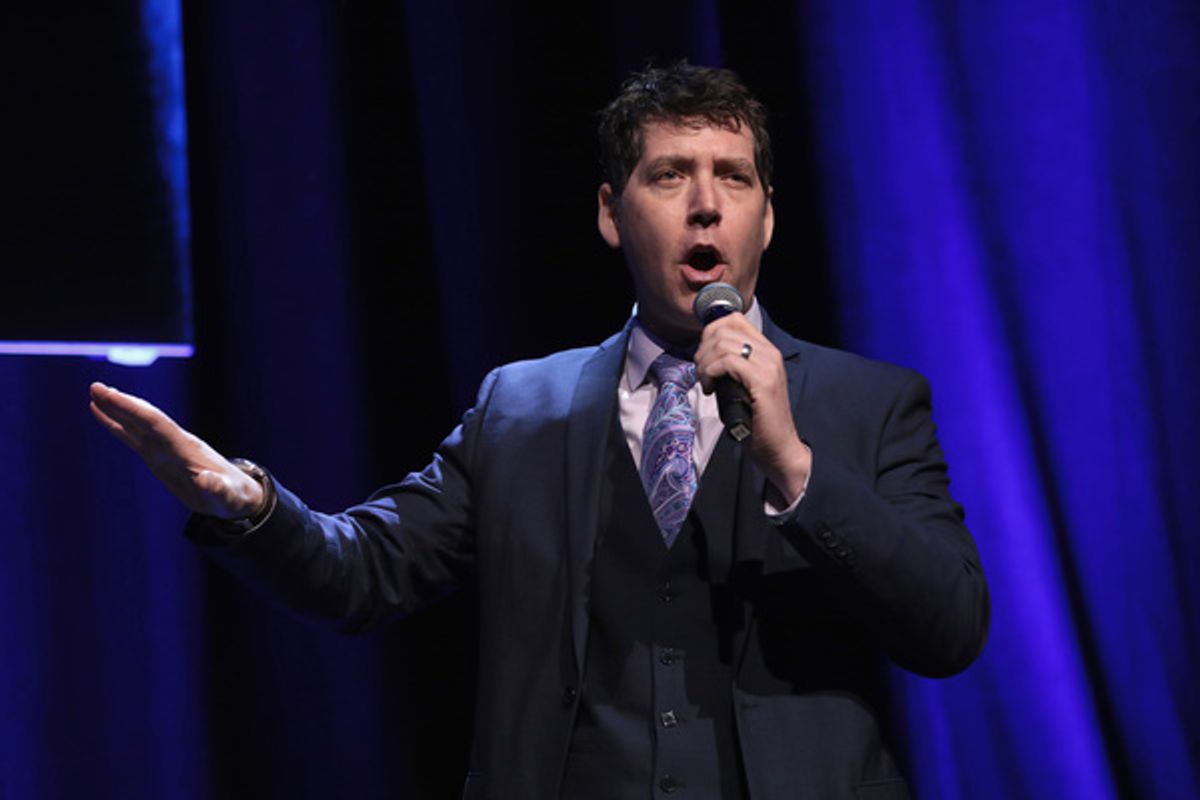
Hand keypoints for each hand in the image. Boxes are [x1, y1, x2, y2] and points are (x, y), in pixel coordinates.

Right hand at [89, 382, 264, 519]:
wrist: (237, 496)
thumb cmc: (233, 497)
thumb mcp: (228, 498)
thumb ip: (218, 489)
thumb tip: (206, 481)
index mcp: (188, 449)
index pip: (157, 424)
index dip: (134, 409)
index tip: (113, 395)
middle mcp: (175, 443)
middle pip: (145, 419)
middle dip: (122, 404)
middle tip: (95, 387)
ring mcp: (166, 449)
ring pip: (138, 425)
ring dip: (117, 409)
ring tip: (95, 393)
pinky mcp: (159, 457)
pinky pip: (135, 438)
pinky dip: (118, 425)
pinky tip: (101, 413)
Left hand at [693, 315, 811, 503]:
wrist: (779, 448)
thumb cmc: (757, 421)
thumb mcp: (741, 385)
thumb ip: (729, 366)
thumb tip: (703, 354)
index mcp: (766, 350)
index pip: (733, 319)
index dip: (710, 333)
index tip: (703, 357)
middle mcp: (770, 353)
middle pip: (724, 328)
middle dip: (703, 349)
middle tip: (702, 373)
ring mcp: (768, 366)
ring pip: (723, 344)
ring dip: (705, 363)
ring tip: (706, 382)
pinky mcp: (762, 381)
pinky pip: (727, 362)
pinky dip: (711, 372)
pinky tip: (711, 389)